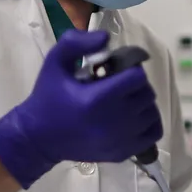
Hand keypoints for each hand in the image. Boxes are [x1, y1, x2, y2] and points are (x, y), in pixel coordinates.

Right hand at [0, 29, 161, 187]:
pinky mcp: (122, 153)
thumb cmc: (47, 98)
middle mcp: (113, 122)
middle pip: (146, 93)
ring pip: (152, 113)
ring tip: (125, 99)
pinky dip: (148, 122)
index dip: (131, 68)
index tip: (119, 68)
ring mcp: (120, 141)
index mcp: (98, 99)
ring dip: (143, 102)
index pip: (136, 77)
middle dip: (136, 84)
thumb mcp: (54, 63)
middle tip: (120, 83)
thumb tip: (107, 38)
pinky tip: (134, 116)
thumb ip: (77, 43)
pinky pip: (152, 133)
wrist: (38, 139)